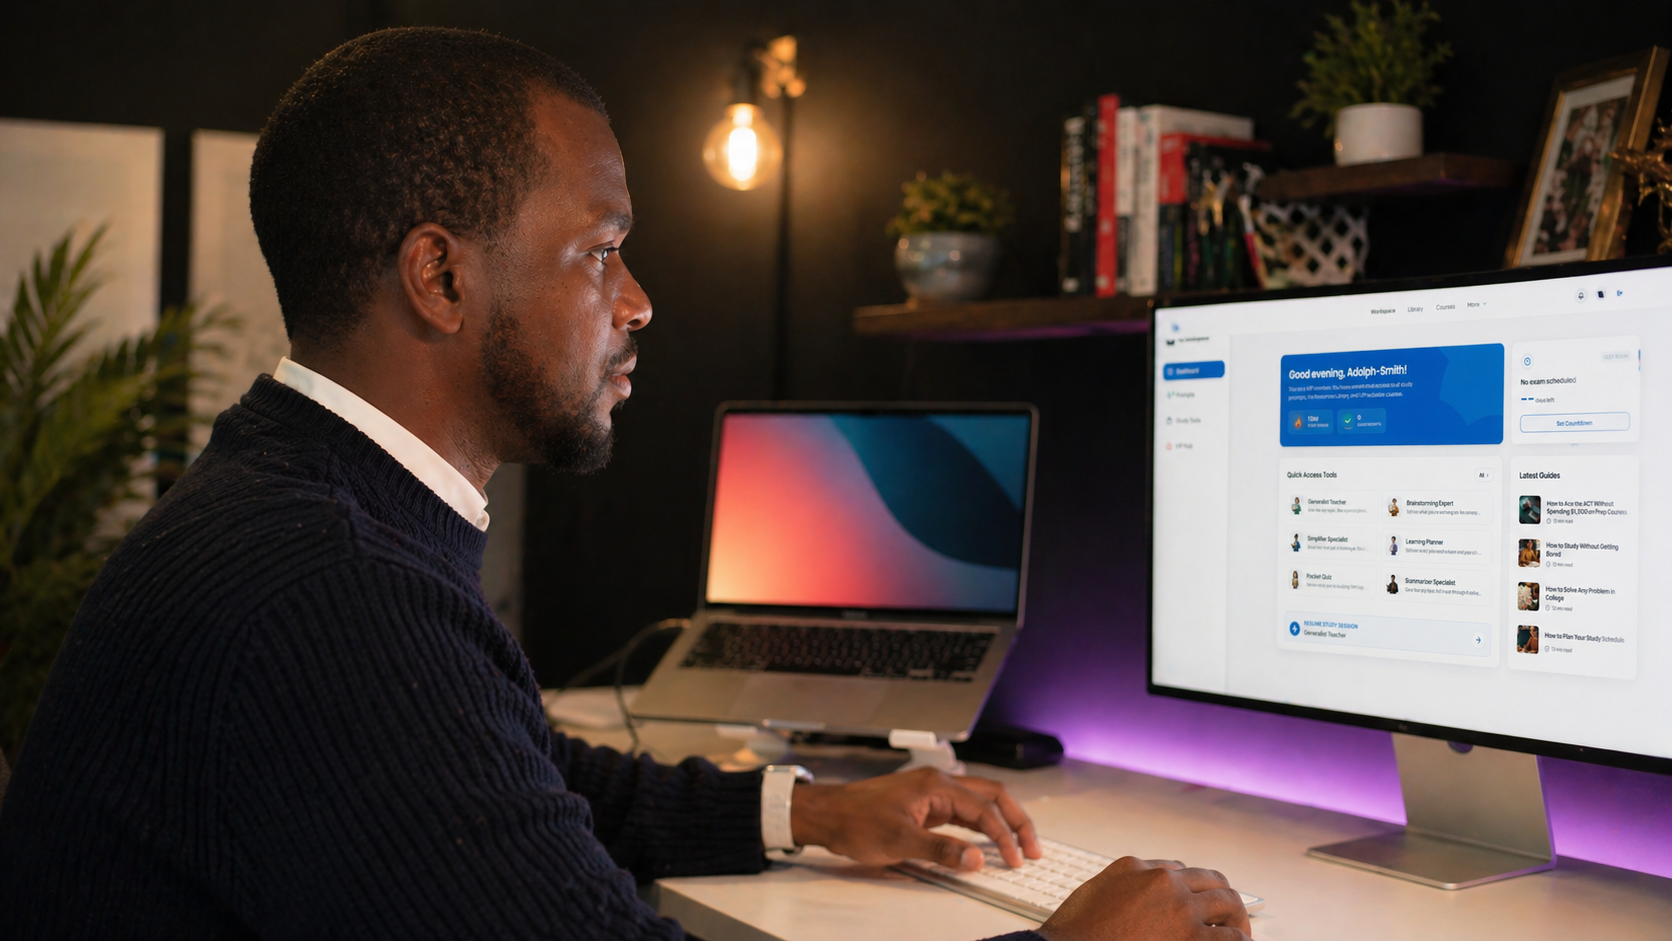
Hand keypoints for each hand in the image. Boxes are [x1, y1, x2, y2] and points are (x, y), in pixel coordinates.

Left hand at [788, 767, 1041, 869]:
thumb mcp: (899, 841)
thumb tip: (977, 858)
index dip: (1005, 835)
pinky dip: (979, 825)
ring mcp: (931, 793)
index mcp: (936, 785)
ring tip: (1017, 846)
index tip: (1017, 859)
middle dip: (1015, 820)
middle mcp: (938, 783)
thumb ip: (941, 850)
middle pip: (991, 795)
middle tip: (1032, 848)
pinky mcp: (923, 804)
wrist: (827, 814)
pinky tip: (985, 842)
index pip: (984, 809)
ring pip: (978, 802)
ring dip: (999, 822)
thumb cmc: (856, 822)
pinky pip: (961, 811)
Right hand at [1039, 857, 1249, 940]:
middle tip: (1227, 916)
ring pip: (1228, 902)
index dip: (1189, 889)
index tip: (1193, 903)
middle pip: (1210, 881)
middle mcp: (1162, 881)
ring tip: (1238, 932)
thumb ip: (1120, 888)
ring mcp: (1180, 908)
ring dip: (1236, 917)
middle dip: (1221, 898)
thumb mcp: (1094, 895)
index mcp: (1135, 868)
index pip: (1177, 870)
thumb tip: (1136, 897)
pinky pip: (1231, 938)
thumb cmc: (1074, 933)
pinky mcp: (1192, 937)